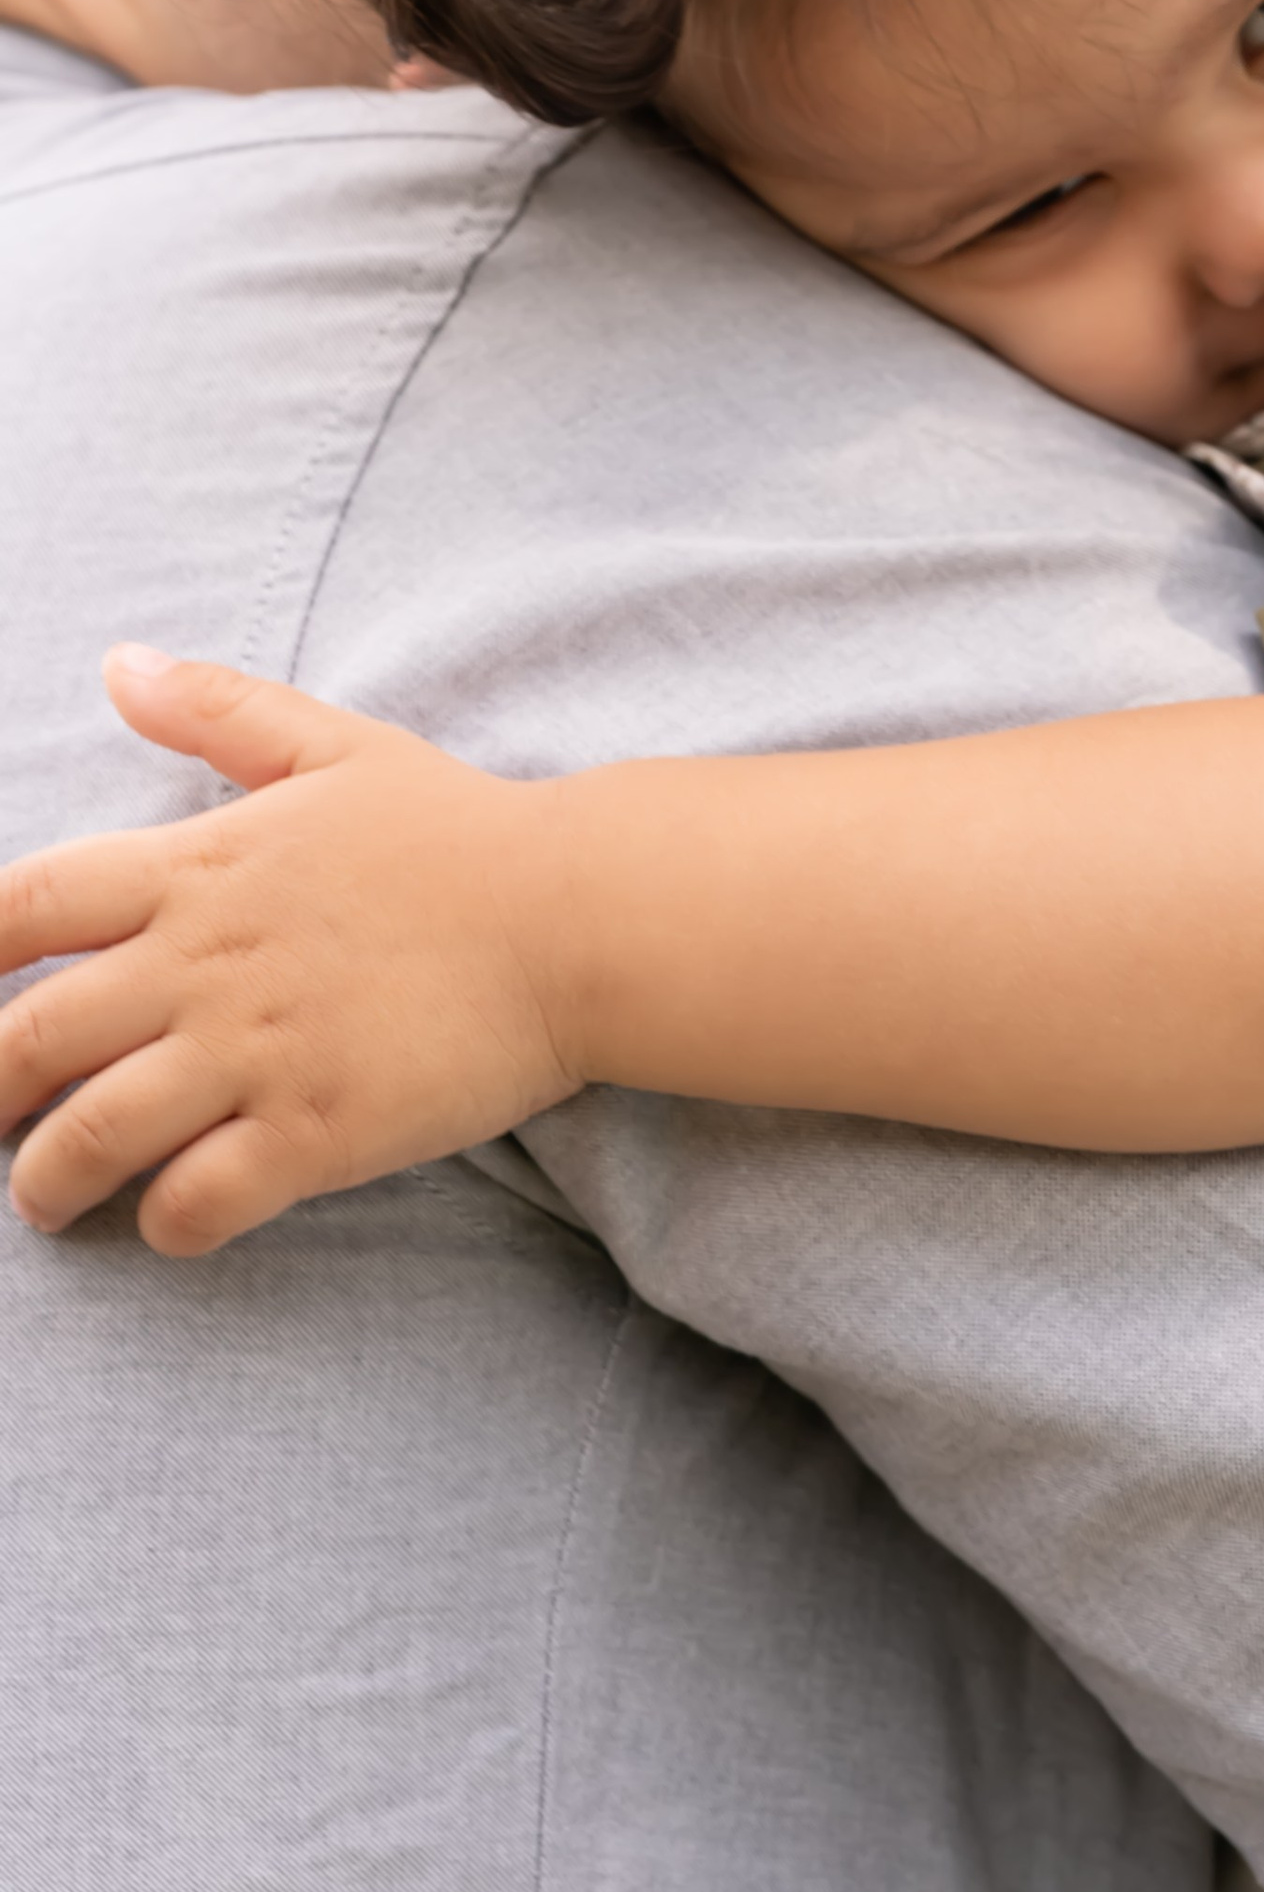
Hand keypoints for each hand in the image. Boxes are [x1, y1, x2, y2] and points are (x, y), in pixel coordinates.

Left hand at [0, 649, 580, 1257]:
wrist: (579, 917)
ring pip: (93, 1136)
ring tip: (49, 1195)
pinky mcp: (317, 1131)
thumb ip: (219, 709)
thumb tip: (119, 665)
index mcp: (200, 868)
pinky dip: (163, 1226)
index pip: (23, 909)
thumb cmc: (461, 833)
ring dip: (48, 1179)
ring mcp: (258, 1052)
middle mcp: (206, 963)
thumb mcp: (336, 745)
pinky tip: (171, 1222)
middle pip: (30, 1039)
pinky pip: (196, 1202)